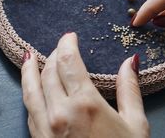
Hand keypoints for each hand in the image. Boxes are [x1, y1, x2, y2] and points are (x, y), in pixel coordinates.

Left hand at [21, 32, 148, 137]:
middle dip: (53, 55)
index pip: (68, 61)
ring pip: (30, 88)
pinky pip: (29, 110)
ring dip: (30, 70)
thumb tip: (130, 63)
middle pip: (49, 71)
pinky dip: (29, 93)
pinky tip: (32, 89)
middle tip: (59, 49)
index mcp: (85, 104)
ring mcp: (44, 127)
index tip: (69, 37)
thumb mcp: (135, 125)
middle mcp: (60, 112)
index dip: (67, 44)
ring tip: (29, 58)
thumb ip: (129, 89)